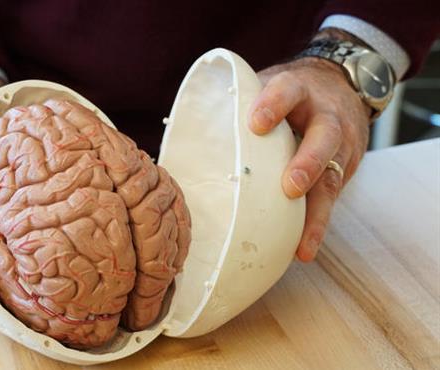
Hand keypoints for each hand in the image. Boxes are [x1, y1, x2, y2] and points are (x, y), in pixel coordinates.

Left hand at [250, 57, 370, 261]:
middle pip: (324, 137)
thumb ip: (237, 106)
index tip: (256, 125)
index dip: (274, 105)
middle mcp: (326, 116)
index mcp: (299, 90)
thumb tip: (176, 136)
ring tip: (302, 242)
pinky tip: (303, 248)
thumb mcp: (268, 87)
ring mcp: (341, 145)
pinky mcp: (344, 169)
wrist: (342, 86)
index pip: (288, 91)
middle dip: (307, 163)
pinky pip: (332, 198)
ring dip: (316, 211)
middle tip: (289, 187)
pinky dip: (317, 224)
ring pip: (332, 177)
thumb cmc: (290, 95)